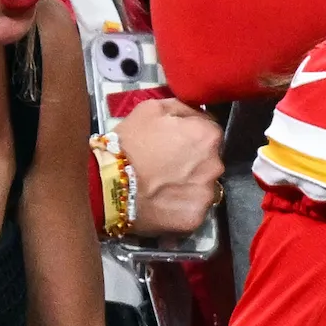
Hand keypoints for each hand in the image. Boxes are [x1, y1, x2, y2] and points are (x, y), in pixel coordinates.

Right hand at [119, 98, 223, 238]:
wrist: (110, 184)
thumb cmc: (129, 143)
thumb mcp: (151, 109)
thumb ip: (181, 108)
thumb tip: (195, 113)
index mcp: (208, 135)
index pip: (210, 133)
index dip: (192, 137)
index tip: (176, 143)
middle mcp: (215, 164)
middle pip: (210, 161)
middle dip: (194, 162)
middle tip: (168, 165)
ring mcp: (206, 194)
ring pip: (203, 187)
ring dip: (189, 185)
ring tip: (164, 186)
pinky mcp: (195, 217)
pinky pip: (193, 209)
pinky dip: (181, 207)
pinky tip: (164, 203)